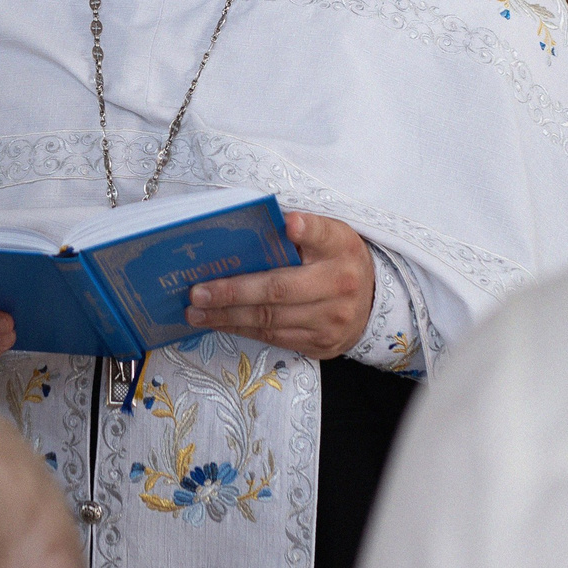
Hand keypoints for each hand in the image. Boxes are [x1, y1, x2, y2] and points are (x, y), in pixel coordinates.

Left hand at [183, 213, 374, 360]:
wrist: (371, 302)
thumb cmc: (339, 260)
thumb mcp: (332, 235)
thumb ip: (306, 228)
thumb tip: (275, 222)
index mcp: (341, 250)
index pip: (323, 235)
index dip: (306, 230)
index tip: (288, 223)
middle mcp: (340, 288)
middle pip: (280, 291)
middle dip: (234, 292)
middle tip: (198, 292)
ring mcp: (331, 322)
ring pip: (272, 321)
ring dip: (229, 317)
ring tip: (196, 312)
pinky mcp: (321, 345)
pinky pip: (276, 338)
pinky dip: (244, 330)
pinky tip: (220, 323)